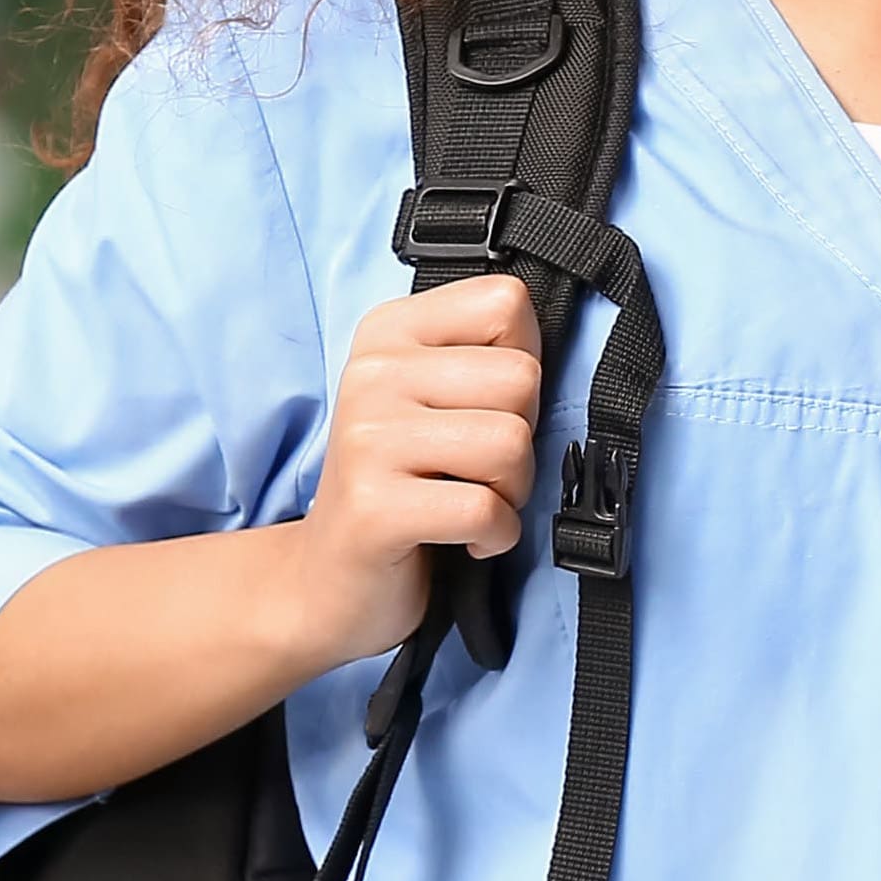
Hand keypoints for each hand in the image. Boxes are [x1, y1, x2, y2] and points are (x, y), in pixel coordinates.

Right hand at [276, 275, 544, 672]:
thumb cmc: (404, 484)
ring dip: (512, 490)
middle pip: (521, 379)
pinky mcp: (375, 507)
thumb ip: (485, 359)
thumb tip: (552, 348)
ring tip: (472, 501)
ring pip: (512, 443)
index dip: (522, 364)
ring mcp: (368, 439)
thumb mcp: (433, 399)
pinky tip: (466, 540)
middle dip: (522, 437)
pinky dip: (496, 535)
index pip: (505, 303)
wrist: (329, 577)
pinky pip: (487, 509)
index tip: (484, 407)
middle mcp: (372, 373)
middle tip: (479, 469)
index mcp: (389, 332)